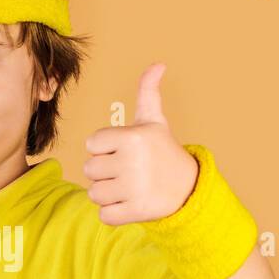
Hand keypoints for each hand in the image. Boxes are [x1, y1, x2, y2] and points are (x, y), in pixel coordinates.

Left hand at [83, 63, 198, 225]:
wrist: (188, 187)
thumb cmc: (162, 151)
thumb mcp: (154, 121)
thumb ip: (148, 92)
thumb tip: (158, 64)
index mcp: (132, 138)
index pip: (91, 144)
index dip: (103, 149)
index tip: (122, 151)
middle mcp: (132, 162)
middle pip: (89, 170)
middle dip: (104, 172)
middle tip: (126, 171)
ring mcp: (133, 188)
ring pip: (94, 194)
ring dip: (107, 193)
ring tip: (127, 187)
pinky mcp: (135, 211)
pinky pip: (104, 215)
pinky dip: (113, 213)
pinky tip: (129, 203)